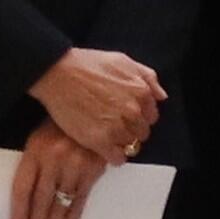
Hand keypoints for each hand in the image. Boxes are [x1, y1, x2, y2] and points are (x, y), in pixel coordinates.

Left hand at [10, 123, 110, 218]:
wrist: (97, 105)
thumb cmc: (63, 123)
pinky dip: (74, 215)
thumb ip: (35, 162)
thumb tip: (29, 197)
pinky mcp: (94, 168)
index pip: (22, 187)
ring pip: (60, 201)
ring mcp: (75, 165)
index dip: (19, 210)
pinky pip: (81, 197)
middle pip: (41, 199)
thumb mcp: (41, 136)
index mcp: (35, 150)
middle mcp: (53, 159)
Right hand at [30, 46, 162, 162]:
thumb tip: (161, 96)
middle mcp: (133, 111)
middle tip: (117, 127)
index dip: (140, 118)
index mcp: (141, 92)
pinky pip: (117, 158)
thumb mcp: (124, 61)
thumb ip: (147, 77)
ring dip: (122, 143)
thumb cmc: (88, 65)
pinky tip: (106, 150)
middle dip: (132, 130)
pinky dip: (114, 157)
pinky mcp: (99, 140)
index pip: (151, 116)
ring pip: (130, 145)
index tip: (130, 119)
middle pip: (142, 132)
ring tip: (108, 137)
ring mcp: (116, 127)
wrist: (58, 74)